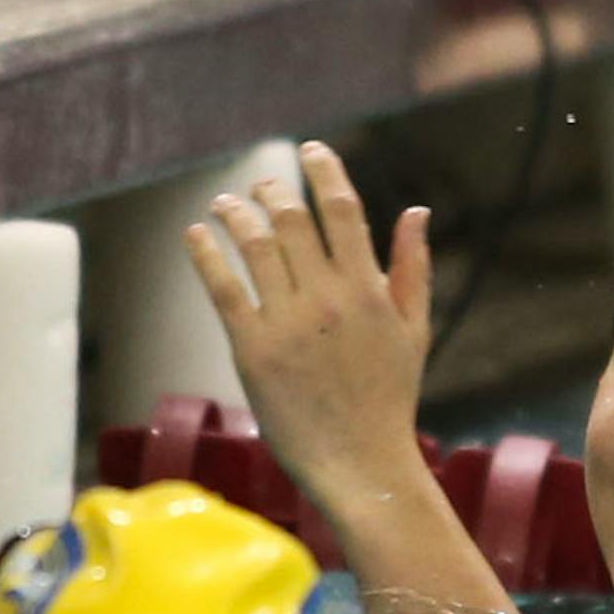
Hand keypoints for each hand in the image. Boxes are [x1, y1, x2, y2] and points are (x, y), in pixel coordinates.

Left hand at [183, 141, 432, 500]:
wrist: (360, 463)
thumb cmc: (389, 399)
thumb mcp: (414, 330)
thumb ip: (413, 268)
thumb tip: (416, 211)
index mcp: (369, 290)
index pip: (342, 210)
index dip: (325, 171)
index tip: (312, 150)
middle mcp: (327, 298)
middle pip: (292, 219)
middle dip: (274, 190)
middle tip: (262, 185)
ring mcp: (287, 322)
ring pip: (255, 245)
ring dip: (236, 212)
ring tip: (226, 202)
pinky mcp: (252, 349)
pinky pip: (223, 287)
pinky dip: (207, 253)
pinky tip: (197, 233)